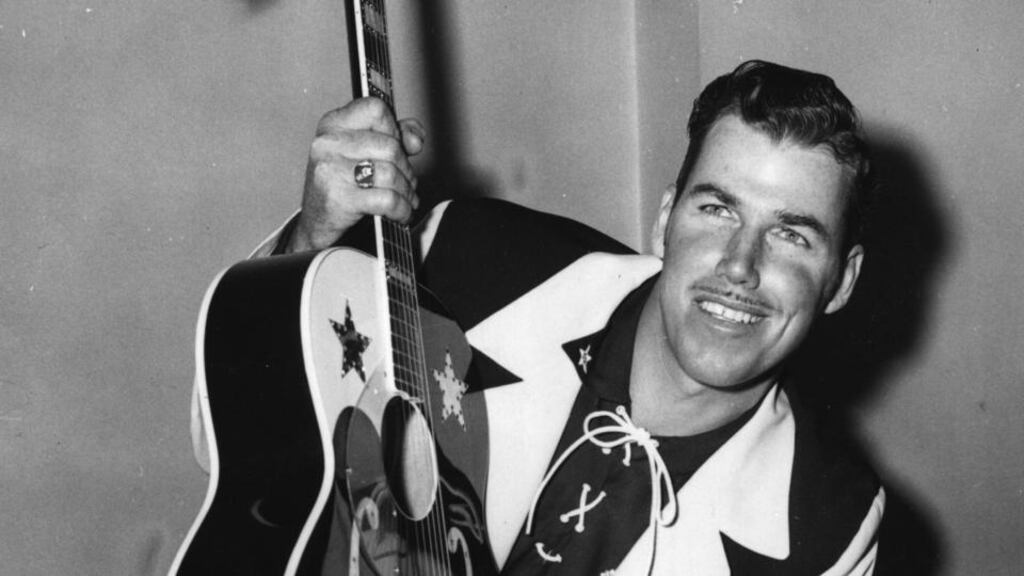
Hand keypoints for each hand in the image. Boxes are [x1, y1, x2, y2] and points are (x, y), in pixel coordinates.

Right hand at [286, 98, 425, 251]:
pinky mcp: (338, 198)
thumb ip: (395, 135)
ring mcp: (330, 170)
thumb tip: (415, 139)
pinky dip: (401, 209)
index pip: (376, 108)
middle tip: (407, 183)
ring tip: (406, 199)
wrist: (317, 223)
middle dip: (407, 169)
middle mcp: (327, 143)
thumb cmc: (343, 183)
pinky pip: (387, 199)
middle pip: (390, 146)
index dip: (395, 129)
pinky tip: (401, 212)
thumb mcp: (365, 152)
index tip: (399, 147)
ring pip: (390, 173)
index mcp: (333, 124)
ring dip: (406, 191)